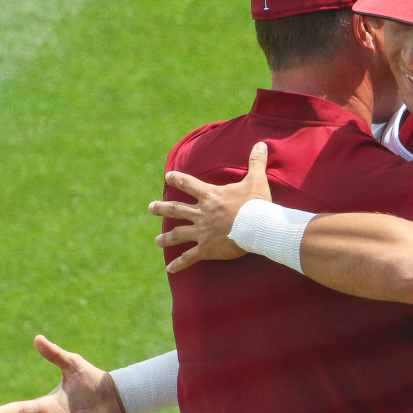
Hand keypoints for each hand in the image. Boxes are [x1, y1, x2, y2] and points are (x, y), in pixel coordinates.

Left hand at [151, 141, 271, 273]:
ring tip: (157, 241)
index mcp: (210, 196)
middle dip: (162, 208)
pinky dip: (179, 264)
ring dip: (166, 238)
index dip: (177, 179)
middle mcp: (201, 213)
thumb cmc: (257, 203)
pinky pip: (190, 257)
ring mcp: (202, 232)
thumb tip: (261, 143)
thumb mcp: (256, 180)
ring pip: (178, 234)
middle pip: (176, 209)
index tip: (168, 176)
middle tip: (151, 207)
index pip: (188, 183)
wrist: (257, 227)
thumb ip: (256, 162)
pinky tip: (170, 269)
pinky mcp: (207, 249)